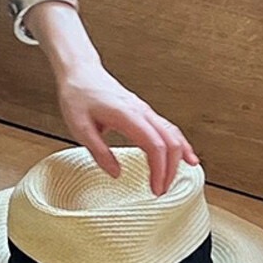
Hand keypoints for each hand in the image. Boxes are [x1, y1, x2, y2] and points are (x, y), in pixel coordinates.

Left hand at [54, 61, 199, 196]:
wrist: (80, 72)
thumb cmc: (78, 95)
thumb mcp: (80, 127)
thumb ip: (99, 152)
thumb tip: (116, 174)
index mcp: (127, 116)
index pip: (154, 145)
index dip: (159, 169)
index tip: (156, 188)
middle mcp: (141, 112)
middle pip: (170, 142)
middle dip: (171, 169)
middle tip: (162, 191)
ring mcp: (145, 110)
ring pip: (173, 134)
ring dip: (177, 158)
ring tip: (176, 179)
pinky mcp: (143, 111)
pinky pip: (167, 128)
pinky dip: (178, 144)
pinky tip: (183, 155)